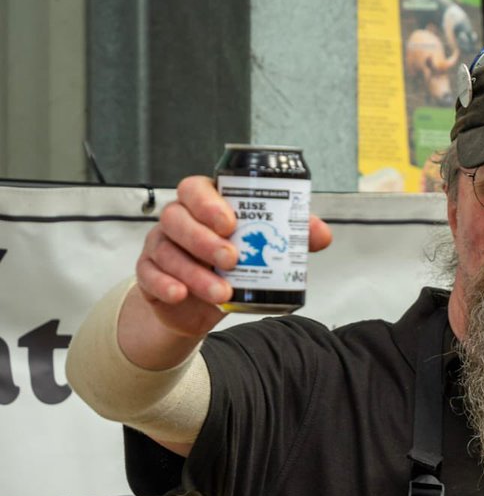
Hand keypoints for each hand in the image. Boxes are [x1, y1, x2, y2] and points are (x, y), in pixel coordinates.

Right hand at [123, 176, 332, 366]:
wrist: (202, 306)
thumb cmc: (231, 267)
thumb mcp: (261, 251)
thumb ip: (289, 238)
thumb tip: (321, 234)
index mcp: (202, 205)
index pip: (195, 190)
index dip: (209, 203)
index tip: (231, 222)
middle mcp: (177, 221)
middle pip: (177, 217)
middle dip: (204, 238)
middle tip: (232, 258)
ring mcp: (160, 246)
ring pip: (167, 250)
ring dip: (194, 272)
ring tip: (222, 291)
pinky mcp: (149, 274)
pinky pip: (149, 275)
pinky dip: (165, 285)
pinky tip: (181, 294)